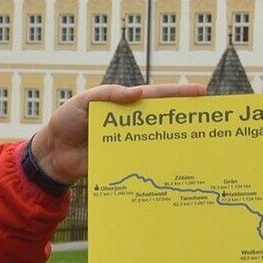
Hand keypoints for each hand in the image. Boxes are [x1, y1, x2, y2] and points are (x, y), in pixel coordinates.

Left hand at [28, 82, 206, 183]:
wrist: (53, 153)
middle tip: (209, 122)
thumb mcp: (85, 101)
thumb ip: (109, 95)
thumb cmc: (67, 120)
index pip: (156, 96)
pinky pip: (144, 162)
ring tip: (199, 147)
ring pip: (158, 142)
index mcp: (125, 104)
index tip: (201, 92)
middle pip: (163, 120)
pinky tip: (174, 170)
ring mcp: (130, 143)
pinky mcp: (124, 162)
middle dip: (186, 119)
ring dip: (176, 145)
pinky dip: (158, 165)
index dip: (179, 94)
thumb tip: (137, 92)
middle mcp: (132, 123)